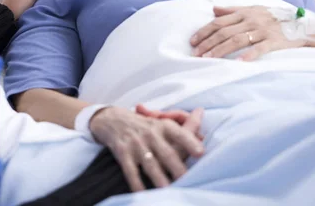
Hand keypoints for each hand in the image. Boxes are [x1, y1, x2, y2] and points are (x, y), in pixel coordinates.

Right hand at [89, 106, 203, 191]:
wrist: (111, 120)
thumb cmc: (144, 125)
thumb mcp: (161, 121)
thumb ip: (183, 127)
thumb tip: (202, 123)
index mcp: (163, 125)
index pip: (179, 133)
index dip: (190, 142)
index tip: (201, 152)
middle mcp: (150, 134)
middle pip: (167, 153)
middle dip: (177, 168)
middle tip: (188, 179)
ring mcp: (136, 144)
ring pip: (150, 164)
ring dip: (159, 178)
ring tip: (168, 189)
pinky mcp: (122, 153)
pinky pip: (131, 171)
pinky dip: (136, 183)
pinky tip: (142, 193)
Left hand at [190, 5, 307, 60]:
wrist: (303, 23)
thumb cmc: (275, 17)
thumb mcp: (254, 9)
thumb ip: (233, 10)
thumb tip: (214, 10)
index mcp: (244, 13)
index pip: (219, 22)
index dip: (204, 31)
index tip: (193, 41)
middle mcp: (251, 20)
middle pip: (224, 32)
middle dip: (208, 43)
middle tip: (196, 54)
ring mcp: (263, 31)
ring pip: (237, 40)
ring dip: (221, 50)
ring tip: (209, 58)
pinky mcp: (275, 41)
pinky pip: (260, 49)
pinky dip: (249, 55)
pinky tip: (238, 63)